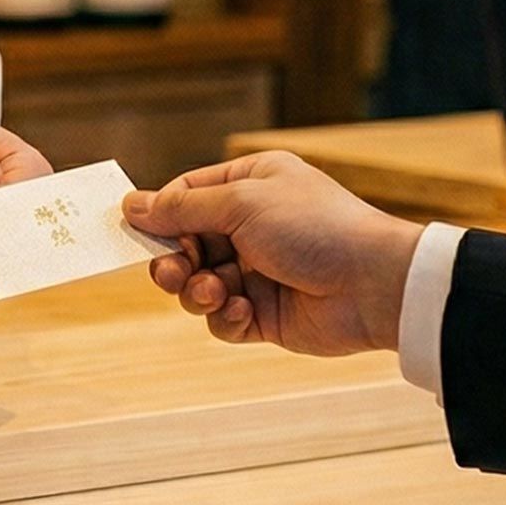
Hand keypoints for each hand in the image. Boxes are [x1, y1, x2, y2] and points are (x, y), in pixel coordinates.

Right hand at [122, 151, 423, 356]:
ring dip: (197, 291)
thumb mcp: (241, 202)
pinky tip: (242, 310)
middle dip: (174, 261)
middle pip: (185, 244)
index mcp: (250, 185)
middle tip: (173, 272)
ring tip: (214, 292)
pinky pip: (222, 319)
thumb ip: (182, 208)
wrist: (374, 285)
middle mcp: (252, 226)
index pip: (186, 196)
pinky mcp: (265, 314)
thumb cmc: (316, 228)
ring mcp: (258, 272)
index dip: (160, 215)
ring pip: (198, 285)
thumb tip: (131, 205)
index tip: (135, 232)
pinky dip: (224, 317)